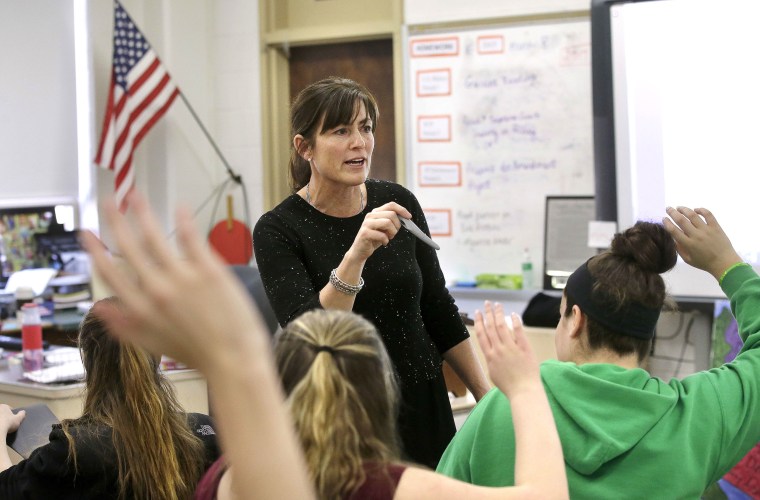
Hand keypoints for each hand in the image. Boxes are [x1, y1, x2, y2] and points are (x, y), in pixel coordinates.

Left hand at [0, 405, 24, 436]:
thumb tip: (23, 412)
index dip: (12, 413)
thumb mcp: (19, 419)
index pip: (9, 408)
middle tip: (8, 423)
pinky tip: (0, 429)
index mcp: (3, 406)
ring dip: (1, 421)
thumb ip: (22, 414)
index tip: (13, 419)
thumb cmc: (8, 423)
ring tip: (3, 427)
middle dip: (5, 416)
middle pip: (2, 413)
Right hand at [80, 193, 270, 371]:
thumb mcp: (152, 345)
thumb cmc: (197, 354)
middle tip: (109, 202)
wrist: (234, 360)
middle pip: (129, 249)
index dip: (95, 251)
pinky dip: (183, 221)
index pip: (110, 274)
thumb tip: (97, 308)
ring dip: (143, 214)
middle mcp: (156, 291)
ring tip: (135, 196)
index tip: (86, 233)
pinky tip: (179, 207)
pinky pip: (191, 239)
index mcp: (140, 310)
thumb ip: (123, 326)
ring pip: (155, 238)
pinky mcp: (209, 271)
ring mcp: (182, 278)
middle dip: (116, 222)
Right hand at [346, 202, 411, 260]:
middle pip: (392, 214)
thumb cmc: (374, 239)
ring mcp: (367, 224)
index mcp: (375, 212)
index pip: (391, 205)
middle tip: (393, 233)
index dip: (402, 210)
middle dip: (397, 225)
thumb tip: (406, 218)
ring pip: (388, 223)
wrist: (360, 251)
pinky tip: (383, 243)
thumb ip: (391, 221)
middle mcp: (370, 215)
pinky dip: (386, 240)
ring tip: (388, 238)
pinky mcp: (365, 233)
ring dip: (392, 233)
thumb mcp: (384, 228)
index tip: (409, 217)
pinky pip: (382, 235)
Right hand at [475, 301, 540, 398]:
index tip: (478, 312)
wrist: (524, 391)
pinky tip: (512, 314)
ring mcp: (511, 348)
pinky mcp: (524, 348)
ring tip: (497, 305)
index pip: (482, 335)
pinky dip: (515, 321)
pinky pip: (518, 331)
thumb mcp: (493, 373)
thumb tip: (491, 351)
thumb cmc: (509, 386)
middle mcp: (498, 350)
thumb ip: (491, 360)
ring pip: (502, 326)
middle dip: (488, 313)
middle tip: (486, 303)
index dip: (479, 322)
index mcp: (489, 356)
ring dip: (499, 313)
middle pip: (490, 327)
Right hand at [662, 206, 741, 279]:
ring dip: (684, 209)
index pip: (674, 230)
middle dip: (672, 213)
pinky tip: (696, 209)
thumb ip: (679, 249)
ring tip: (679, 207)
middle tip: (668, 208)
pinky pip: (708, 215)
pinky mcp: (715, 227)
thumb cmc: (705, 263)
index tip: (664, 219)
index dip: (667, 223)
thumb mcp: (688, 260)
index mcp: (688, 244)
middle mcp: (696, 235)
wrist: (724, 263)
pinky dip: (701, 210)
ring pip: (693, 215)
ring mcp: (706, 230)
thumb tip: (673, 238)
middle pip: (681, 220)